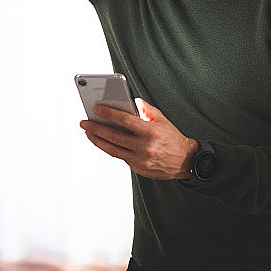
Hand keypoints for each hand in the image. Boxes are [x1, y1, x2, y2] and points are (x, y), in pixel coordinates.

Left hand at [80, 98, 198, 179]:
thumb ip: (146, 109)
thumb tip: (131, 101)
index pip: (125, 120)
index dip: (109, 113)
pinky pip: (120, 157)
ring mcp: (140, 160)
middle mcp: (144, 147)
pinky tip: (102, 141)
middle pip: (114, 136)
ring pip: (113, 149)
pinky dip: (110, 148)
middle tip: (84, 122)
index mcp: (151, 132)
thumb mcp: (162, 119)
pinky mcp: (138, 169)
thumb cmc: (173, 138)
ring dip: (97, 140)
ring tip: (88, 132)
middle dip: (96, 128)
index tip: (97, 108)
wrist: (185, 161)